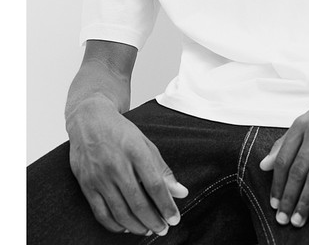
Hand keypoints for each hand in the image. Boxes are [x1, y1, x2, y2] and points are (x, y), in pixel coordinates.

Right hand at [68, 99, 187, 235]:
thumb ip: (162, 169)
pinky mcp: (86, 185)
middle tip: (164, 228)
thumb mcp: (145, 143)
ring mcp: (99, 176)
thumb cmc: (120, 131)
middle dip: (154, 220)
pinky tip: (126, 227)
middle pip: (138, 202)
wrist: (89, 119)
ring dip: (137, 226)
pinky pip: (101, 213)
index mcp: (135, 150)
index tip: (175, 218)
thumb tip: (180, 192)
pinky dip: (115, 225)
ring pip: (120, 212)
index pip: (155, 185)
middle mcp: (116, 164)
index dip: (166, 205)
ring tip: (148, 229)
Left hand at [259, 93, 308, 227]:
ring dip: (305, 199)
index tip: (274, 203)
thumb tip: (263, 165)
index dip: (277, 183)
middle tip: (284, 219)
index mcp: (301, 124)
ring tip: (299, 218)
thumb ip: (285, 143)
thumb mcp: (307, 122)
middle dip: (289, 197)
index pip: (283, 158)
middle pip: (297, 169)